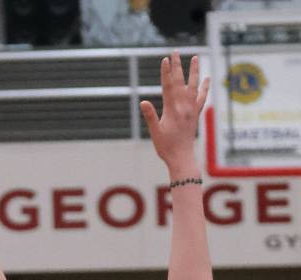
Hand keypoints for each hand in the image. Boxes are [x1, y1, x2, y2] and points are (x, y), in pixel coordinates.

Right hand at [140, 52, 210, 170]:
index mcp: (173, 109)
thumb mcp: (155, 132)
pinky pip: (202, 97)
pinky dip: (204, 87)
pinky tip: (206, 79)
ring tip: (195, 58)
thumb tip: (143, 102)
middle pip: (180, 81)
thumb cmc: (166, 147)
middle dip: (177, 66)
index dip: (166, 72)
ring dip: (194, 71)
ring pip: (193, 85)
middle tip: (175, 52)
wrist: (182, 157)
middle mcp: (184, 106)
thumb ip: (150, 116)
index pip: (168, 86)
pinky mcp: (196, 114)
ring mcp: (192, 109)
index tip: (165, 59)